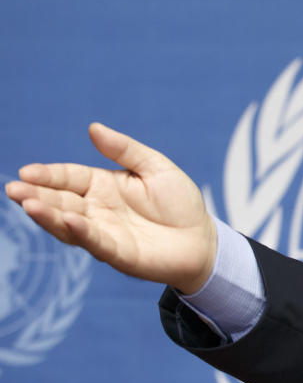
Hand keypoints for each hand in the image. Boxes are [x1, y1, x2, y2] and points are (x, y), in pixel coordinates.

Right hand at [4, 123, 217, 293]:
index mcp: (103, 186)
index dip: (47, 175)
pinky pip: (97, 243)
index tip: (26, 172)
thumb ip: (124, 150)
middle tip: (14, 190)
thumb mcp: (155, 167)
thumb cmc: (180, 203)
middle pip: (60, 201)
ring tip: (29, 205)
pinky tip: (69, 222)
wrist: (204, 238)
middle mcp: (98, 210)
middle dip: (36, 196)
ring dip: (48, 216)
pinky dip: (83, 233)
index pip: (68, 177)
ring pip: (70, 224)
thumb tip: (93, 128)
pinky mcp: (120, 254)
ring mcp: (106, 233)